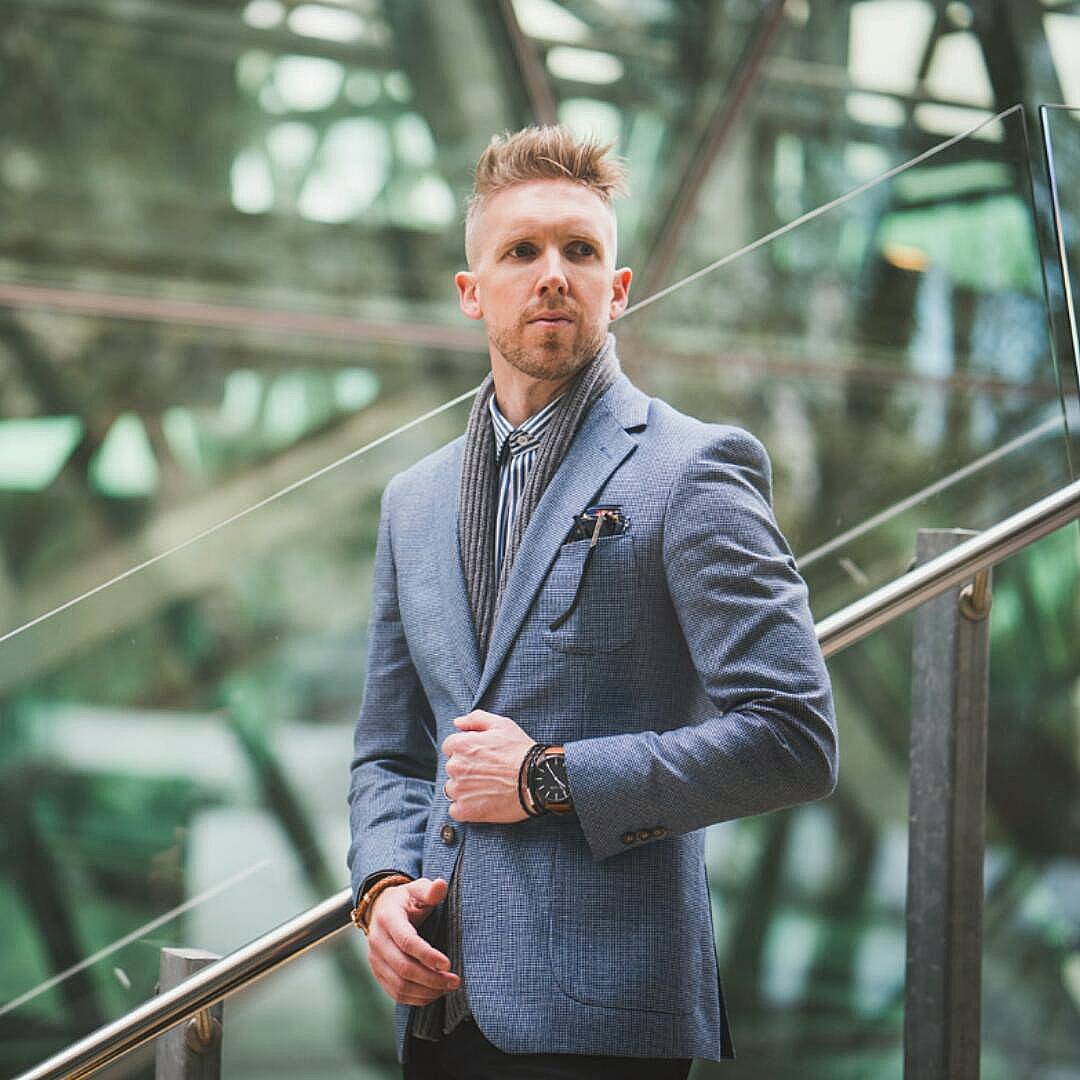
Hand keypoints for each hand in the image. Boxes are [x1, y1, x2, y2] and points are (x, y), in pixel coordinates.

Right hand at [366, 877, 459, 1005]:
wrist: (381, 909)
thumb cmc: (406, 900)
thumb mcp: (417, 889)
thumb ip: (430, 890)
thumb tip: (441, 885)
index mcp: (388, 918)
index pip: (407, 942)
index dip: (427, 955)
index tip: (448, 964)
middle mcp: (377, 940)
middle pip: (403, 967)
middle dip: (431, 978)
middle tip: (454, 981)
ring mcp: (375, 959)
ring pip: (399, 984)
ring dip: (425, 991)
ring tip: (447, 988)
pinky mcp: (377, 972)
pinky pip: (394, 992)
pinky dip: (415, 998)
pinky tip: (433, 994)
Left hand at [442, 711, 533, 823]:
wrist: (536, 779)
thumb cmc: (521, 751)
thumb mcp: (502, 725)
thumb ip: (476, 719)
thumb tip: (458, 722)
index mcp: (461, 745)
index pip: (450, 747)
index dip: (466, 751)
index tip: (480, 757)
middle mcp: (455, 766)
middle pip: (452, 768)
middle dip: (466, 769)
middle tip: (488, 772)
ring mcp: (458, 790)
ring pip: (453, 789)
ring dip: (465, 789)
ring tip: (487, 788)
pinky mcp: (464, 810)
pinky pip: (456, 810)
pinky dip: (466, 808)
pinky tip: (483, 803)